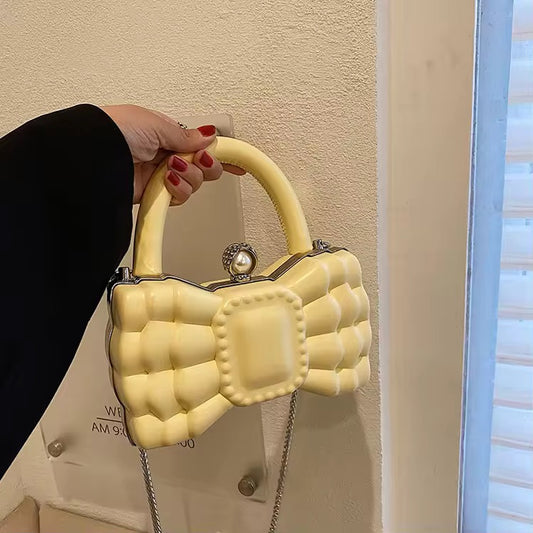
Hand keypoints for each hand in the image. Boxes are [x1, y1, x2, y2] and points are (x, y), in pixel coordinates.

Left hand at [101, 104, 243, 203]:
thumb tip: (208, 136)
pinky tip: (168, 182)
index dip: (220, 152)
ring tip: (171, 170)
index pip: (200, 144)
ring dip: (189, 177)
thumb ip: (186, 135)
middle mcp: (166, 155)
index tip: (237, 160)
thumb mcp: (156, 124)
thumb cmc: (114, 131)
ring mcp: (162, 176)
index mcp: (167, 133)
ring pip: (194, 184)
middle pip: (204, 167)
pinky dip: (178, 190)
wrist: (91, 157)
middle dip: (205, 164)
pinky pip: (179, 197)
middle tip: (197, 159)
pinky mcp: (156, 195)